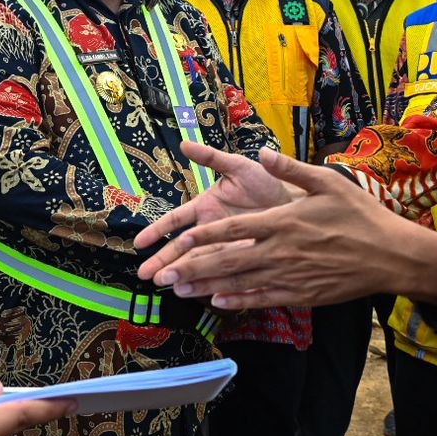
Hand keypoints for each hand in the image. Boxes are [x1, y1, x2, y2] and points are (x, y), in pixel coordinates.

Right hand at [133, 141, 302, 281]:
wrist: (297, 201)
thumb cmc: (267, 181)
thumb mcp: (238, 167)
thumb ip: (211, 158)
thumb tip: (184, 144)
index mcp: (205, 207)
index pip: (175, 221)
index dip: (157, 231)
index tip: (139, 243)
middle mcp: (211, 229)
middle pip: (182, 247)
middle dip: (164, 260)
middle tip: (146, 275)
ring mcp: (226, 245)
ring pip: (199, 262)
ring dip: (182, 273)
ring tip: (165, 286)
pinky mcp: (242, 257)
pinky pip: (223, 272)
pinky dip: (209, 281)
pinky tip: (196, 291)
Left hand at [139, 148, 436, 309]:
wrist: (391, 255)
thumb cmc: (360, 215)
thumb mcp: (328, 181)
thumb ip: (291, 168)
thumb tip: (262, 151)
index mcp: (283, 220)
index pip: (232, 228)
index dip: (202, 235)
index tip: (178, 240)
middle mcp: (280, 250)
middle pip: (227, 260)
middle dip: (191, 268)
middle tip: (161, 276)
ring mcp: (290, 275)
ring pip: (240, 283)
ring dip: (207, 287)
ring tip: (179, 291)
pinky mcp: (301, 293)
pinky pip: (263, 298)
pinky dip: (239, 301)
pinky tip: (218, 303)